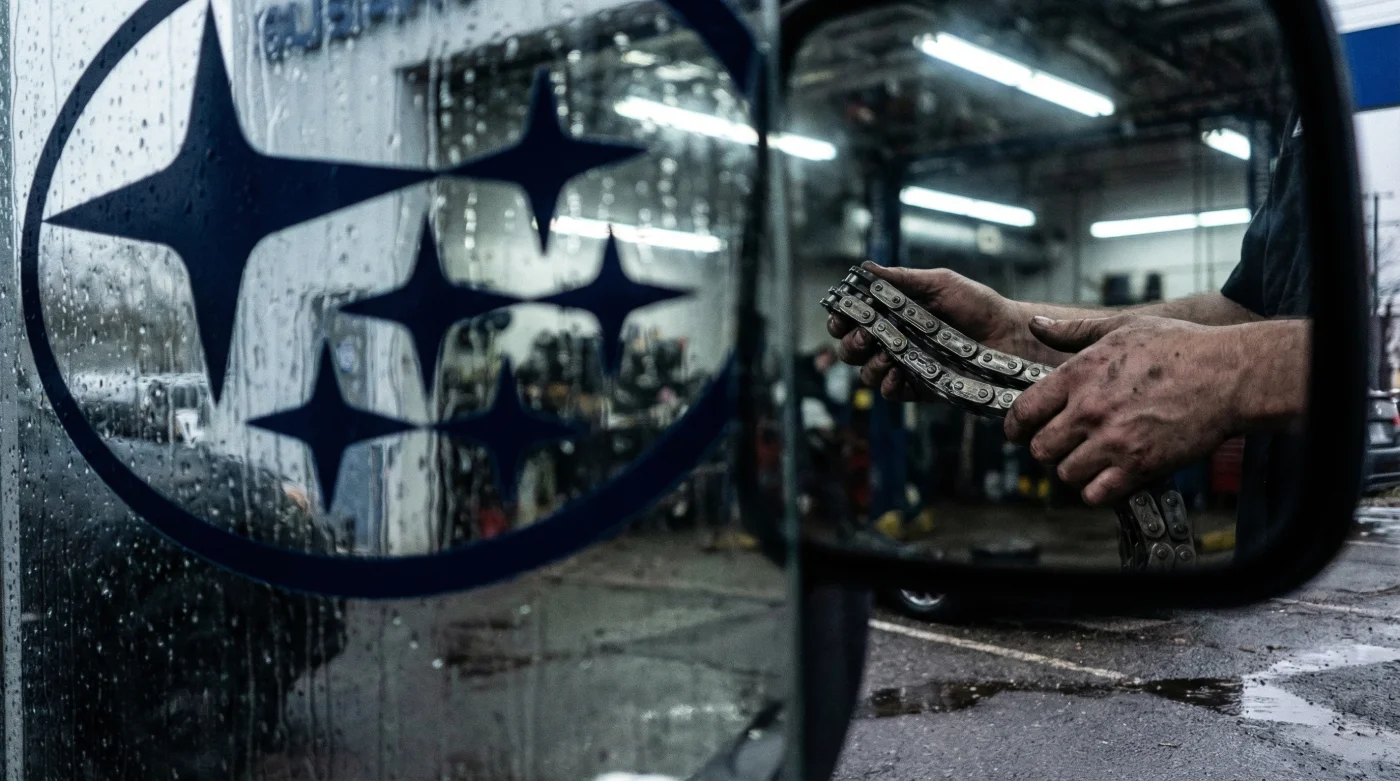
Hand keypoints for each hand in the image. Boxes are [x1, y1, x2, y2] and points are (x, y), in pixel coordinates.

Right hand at [826, 263, 1065, 400]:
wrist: (1009, 334)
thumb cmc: (978, 305)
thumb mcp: (940, 282)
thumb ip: (903, 279)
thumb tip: (866, 269)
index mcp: (893, 314)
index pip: (854, 319)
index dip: (841, 319)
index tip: (841, 317)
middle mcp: (894, 341)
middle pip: (851, 350)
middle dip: (850, 343)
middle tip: (865, 336)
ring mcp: (905, 366)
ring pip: (867, 373)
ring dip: (870, 364)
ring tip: (889, 354)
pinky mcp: (919, 388)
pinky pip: (891, 392)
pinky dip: (888, 384)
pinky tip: (898, 373)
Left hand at [1005, 314, 1243, 505]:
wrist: (1229, 374)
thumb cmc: (1179, 347)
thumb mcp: (1122, 326)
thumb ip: (1073, 331)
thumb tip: (1036, 325)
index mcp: (1079, 375)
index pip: (1023, 412)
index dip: (1017, 426)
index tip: (1022, 431)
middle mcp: (1089, 410)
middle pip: (1040, 449)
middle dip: (1047, 449)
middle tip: (1061, 445)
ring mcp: (1113, 441)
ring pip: (1066, 473)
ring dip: (1074, 470)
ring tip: (1089, 459)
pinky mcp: (1139, 466)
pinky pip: (1096, 494)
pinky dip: (1098, 490)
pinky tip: (1108, 477)